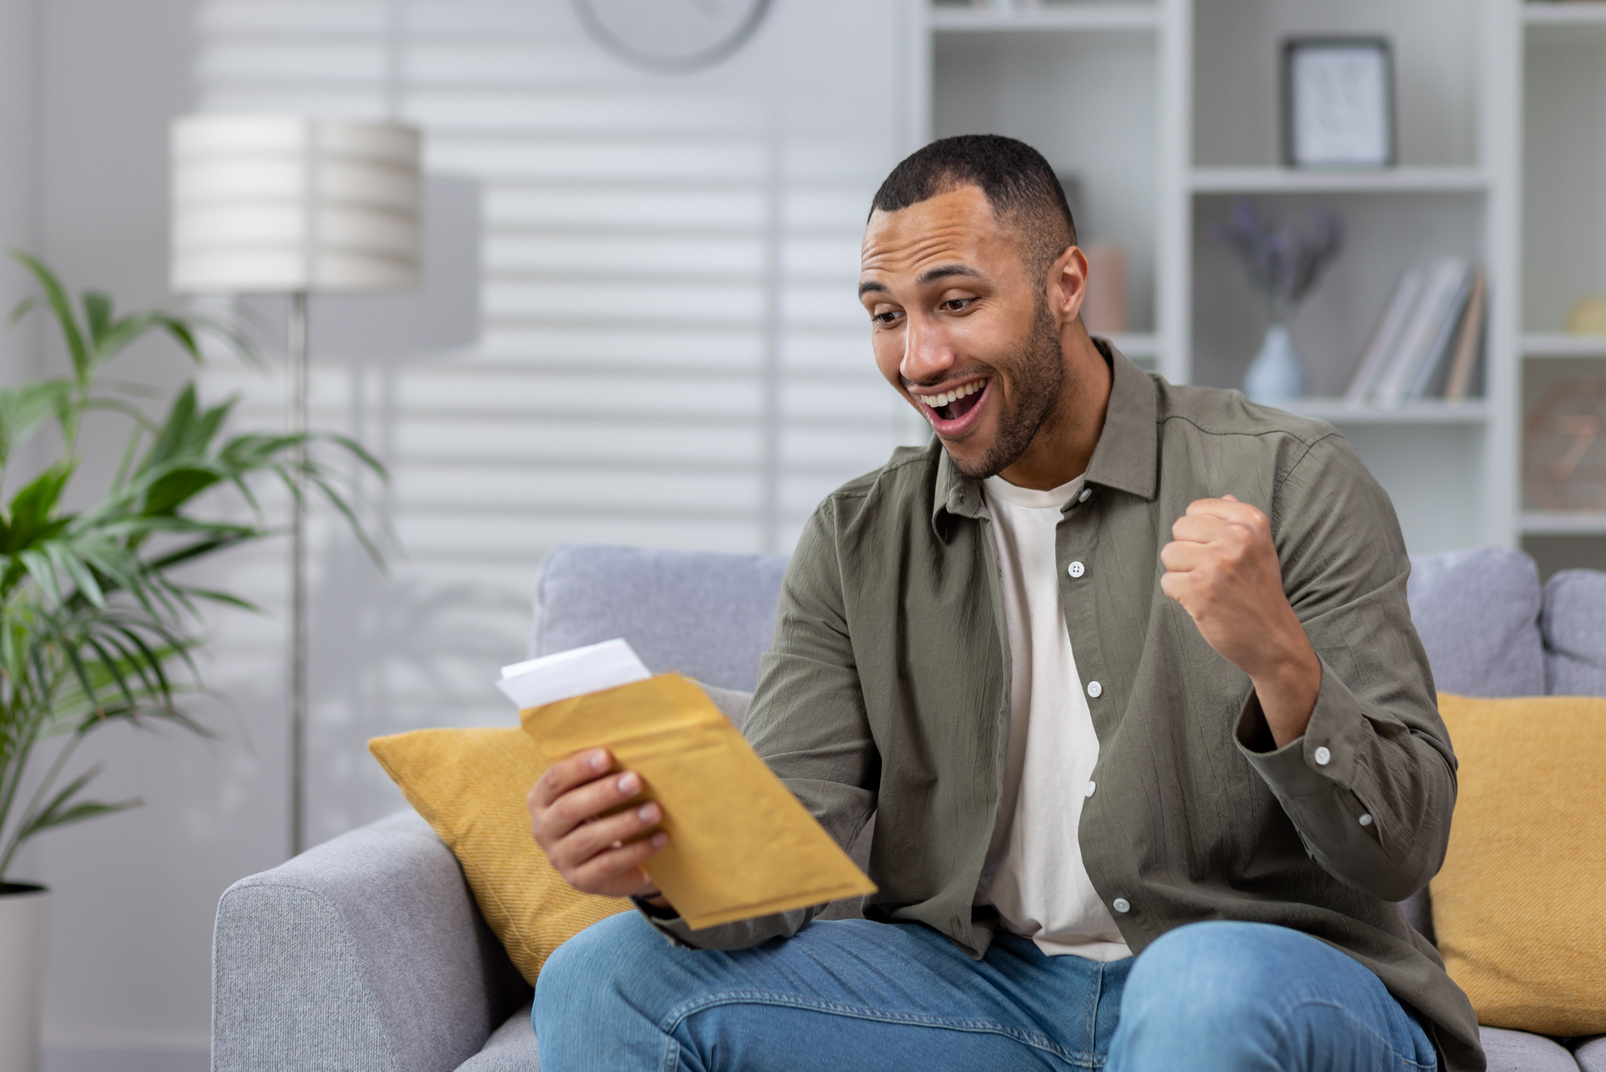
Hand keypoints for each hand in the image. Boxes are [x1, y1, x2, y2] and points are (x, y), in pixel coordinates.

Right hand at [528, 748, 669, 899]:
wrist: (612, 859)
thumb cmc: (604, 811)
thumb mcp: (597, 790)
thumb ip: (604, 772)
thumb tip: (635, 746)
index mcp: (541, 799)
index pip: (555, 779)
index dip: (579, 767)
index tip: (608, 755)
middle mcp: (543, 829)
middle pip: (569, 808)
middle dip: (604, 793)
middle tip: (636, 781)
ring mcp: (559, 858)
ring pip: (588, 838)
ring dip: (625, 822)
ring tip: (654, 810)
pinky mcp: (580, 881)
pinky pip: (608, 864)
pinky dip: (636, 850)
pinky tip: (660, 837)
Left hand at [1159, 495, 1320, 746]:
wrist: (1273, 639)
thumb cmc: (1260, 593)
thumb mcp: (1261, 550)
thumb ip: (1240, 522)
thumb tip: (1225, 497)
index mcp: (1251, 522)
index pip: (1195, 509)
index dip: (1198, 534)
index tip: (1219, 553)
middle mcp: (1236, 537)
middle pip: (1179, 528)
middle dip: (1188, 551)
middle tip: (1212, 574)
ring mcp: (1217, 563)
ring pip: (1169, 553)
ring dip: (1181, 573)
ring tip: (1207, 588)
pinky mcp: (1199, 589)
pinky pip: (1167, 581)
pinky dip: (1179, 595)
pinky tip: (1202, 603)